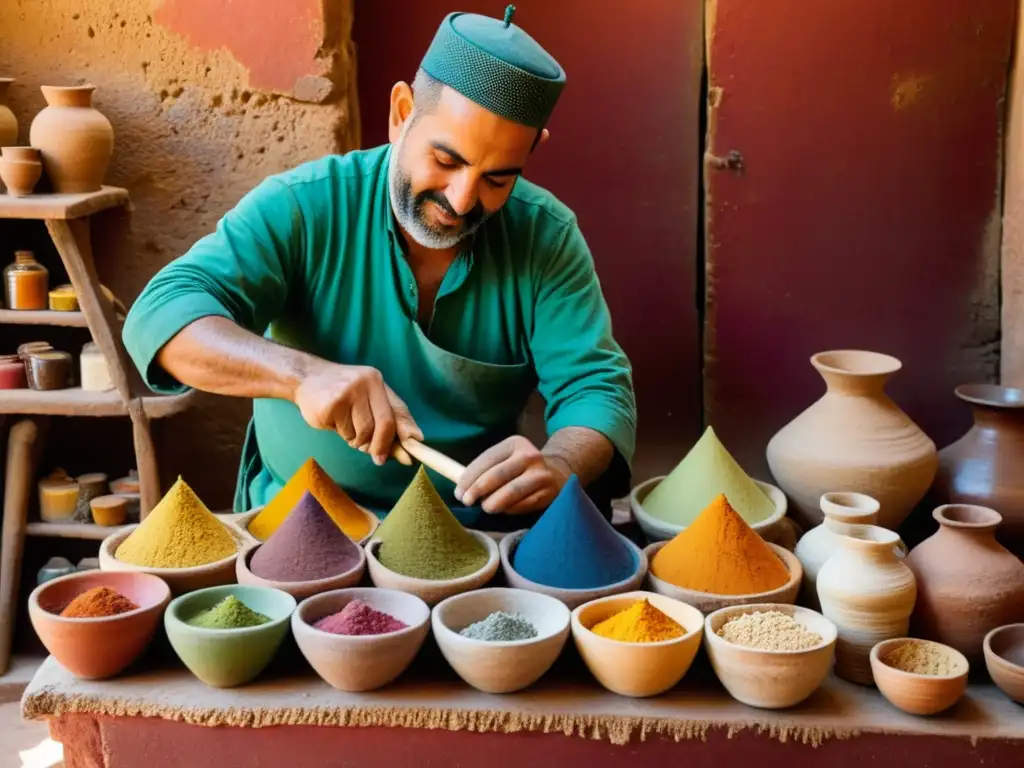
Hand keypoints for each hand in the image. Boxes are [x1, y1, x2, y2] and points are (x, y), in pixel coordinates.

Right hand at [293, 362, 422, 465]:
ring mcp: (345, 394)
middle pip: (382, 425)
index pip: (397, 411)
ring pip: (363, 433)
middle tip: (378, 458)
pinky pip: (345, 434)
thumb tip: (414, 440)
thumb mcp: (368, 395)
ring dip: (358, 440)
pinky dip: (342, 434)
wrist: (305, 377)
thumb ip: (390, 415)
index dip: (405, 434)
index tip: (409, 455)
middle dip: (381, 446)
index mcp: (376, 380)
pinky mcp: (329, 407)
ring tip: (348, 427)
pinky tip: (335, 421)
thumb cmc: (343, 390)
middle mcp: (363, 384)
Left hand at [455, 436, 572, 514]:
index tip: (458, 493)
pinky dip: (509, 509)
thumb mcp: (505, 459)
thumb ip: (485, 469)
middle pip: (498, 475)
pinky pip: (523, 504)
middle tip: (467, 502)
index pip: (487, 459)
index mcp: (515, 443)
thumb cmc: (519, 468)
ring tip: (485, 508)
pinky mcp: (548, 493)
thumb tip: (460, 488)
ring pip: (512, 491)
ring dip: (493, 502)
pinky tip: (503, 510)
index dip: (469, 477)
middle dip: (478, 490)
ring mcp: (541, 475)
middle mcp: (530, 456)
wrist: (556, 473)